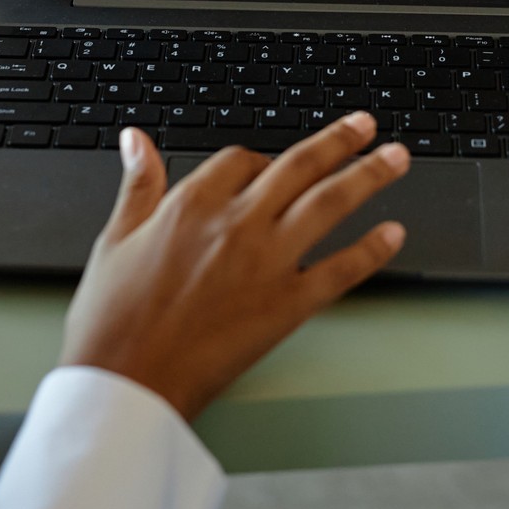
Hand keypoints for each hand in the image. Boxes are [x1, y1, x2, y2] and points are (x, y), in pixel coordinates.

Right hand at [60, 114, 409, 421]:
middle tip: (367, 126)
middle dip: (340, 141)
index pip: (241, 160)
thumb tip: (137, 140)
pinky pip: (341, 269)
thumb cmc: (112, 321)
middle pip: (301, 167)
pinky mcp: (288, 305)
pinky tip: (394, 234)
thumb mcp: (115, 240)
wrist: (126, 383)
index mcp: (193, 204)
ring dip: (369, 176)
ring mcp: (267, 263)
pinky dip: (372, 250)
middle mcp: (237, 224)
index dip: (262, 158)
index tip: (274, 161)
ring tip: (397, 158)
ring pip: (330, 205)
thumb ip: (138, 185)